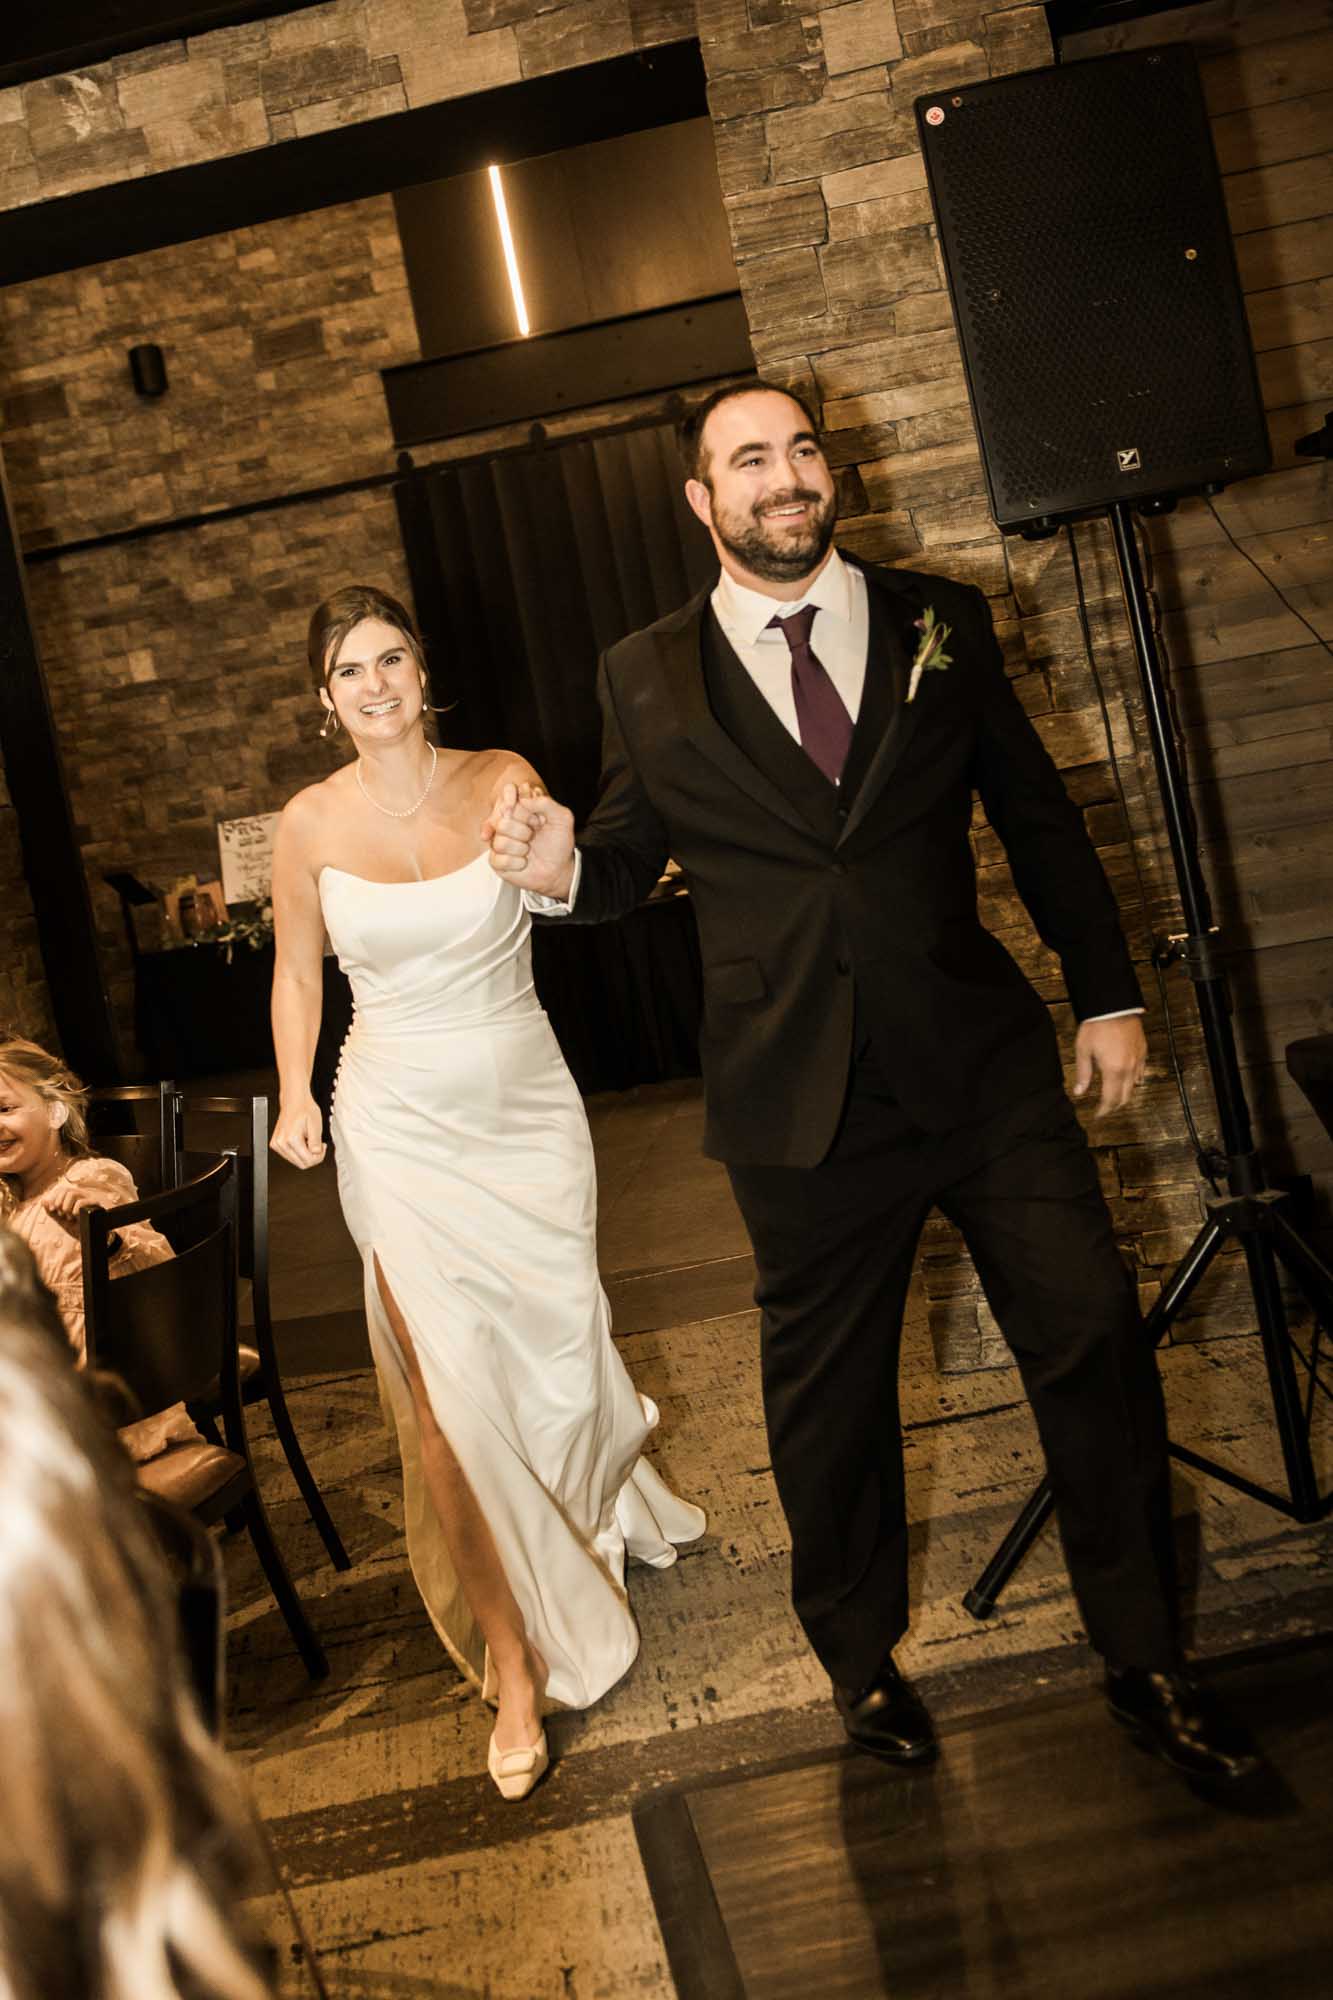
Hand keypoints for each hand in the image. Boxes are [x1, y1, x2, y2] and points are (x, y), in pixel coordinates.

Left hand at [43, 1182, 102, 1225]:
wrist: (89, 1237)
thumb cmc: (76, 1228)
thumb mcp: (61, 1220)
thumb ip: (51, 1211)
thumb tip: (43, 1200)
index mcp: (75, 1198)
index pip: (62, 1190)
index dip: (54, 1198)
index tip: (52, 1209)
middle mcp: (82, 1196)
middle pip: (66, 1190)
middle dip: (59, 1203)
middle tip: (61, 1214)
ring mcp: (89, 1199)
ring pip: (72, 1194)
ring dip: (66, 1206)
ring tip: (68, 1216)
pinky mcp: (95, 1205)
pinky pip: (82, 1202)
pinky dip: (74, 1209)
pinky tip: (75, 1216)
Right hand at [271, 1097, 326, 1167]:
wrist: (294, 1101)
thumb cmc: (304, 1109)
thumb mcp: (316, 1124)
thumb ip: (316, 1142)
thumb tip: (316, 1153)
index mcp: (291, 1139)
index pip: (308, 1161)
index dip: (319, 1157)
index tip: (322, 1148)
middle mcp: (281, 1143)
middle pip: (301, 1164)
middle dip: (313, 1157)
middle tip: (318, 1146)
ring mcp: (277, 1144)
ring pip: (296, 1161)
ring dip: (305, 1155)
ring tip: (309, 1141)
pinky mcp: (275, 1144)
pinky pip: (290, 1156)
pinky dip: (298, 1152)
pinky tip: (302, 1142)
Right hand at [484, 782, 575, 898]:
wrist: (559, 869)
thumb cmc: (558, 843)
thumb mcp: (562, 818)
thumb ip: (546, 803)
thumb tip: (523, 800)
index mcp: (518, 811)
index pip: (508, 803)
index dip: (524, 813)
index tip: (538, 821)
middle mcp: (506, 825)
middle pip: (502, 823)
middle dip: (524, 832)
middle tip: (533, 836)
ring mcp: (499, 843)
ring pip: (500, 842)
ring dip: (521, 849)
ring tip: (528, 850)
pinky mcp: (496, 861)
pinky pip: (498, 860)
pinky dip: (516, 863)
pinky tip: (523, 862)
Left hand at [1072, 1015, 1146, 1116]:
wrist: (1114, 1005)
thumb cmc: (1096, 1026)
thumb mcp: (1083, 1050)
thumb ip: (1083, 1073)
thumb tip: (1079, 1092)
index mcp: (1113, 1070)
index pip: (1111, 1099)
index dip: (1104, 1110)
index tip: (1098, 1115)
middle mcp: (1129, 1068)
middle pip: (1125, 1097)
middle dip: (1114, 1105)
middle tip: (1105, 1108)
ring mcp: (1138, 1060)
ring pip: (1135, 1086)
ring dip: (1124, 1093)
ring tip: (1114, 1094)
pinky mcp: (1143, 1051)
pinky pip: (1141, 1072)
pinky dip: (1134, 1080)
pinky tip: (1128, 1079)